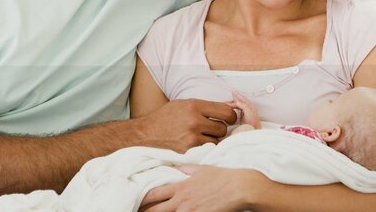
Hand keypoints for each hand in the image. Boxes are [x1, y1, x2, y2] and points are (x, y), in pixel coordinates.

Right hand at [137, 99, 236, 152]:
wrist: (146, 133)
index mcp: (194, 106)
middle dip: (220, 128)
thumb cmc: (166, 116)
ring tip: (200, 135)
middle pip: (223, 127)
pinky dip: (204, 147)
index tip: (230, 118)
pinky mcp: (188, 150)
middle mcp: (194, 121)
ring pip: (216, 140)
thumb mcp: (184, 104)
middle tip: (212, 127)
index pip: (225, 111)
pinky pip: (207, 149)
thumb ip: (206, 106)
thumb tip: (230, 107)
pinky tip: (195, 142)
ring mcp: (191, 137)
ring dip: (212, 138)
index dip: (231, 115)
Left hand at [139, 165, 261, 211]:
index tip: (135, 202)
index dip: (142, 199)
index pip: (153, 194)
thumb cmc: (223, 176)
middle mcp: (182, 200)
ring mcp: (190, 211)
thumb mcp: (201, 169)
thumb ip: (186, 170)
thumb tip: (175, 168)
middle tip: (136, 211)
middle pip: (155, 210)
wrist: (240, 186)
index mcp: (180, 186)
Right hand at [226, 91, 260, 128]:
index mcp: (249, 106)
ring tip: (227, 104)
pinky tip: (231, 109)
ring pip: (237, 106)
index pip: (242, 99)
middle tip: (227, 99)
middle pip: (239, 102)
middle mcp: (247, 109)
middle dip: (233, 99)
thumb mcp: (249, 112)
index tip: (233, 91)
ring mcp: (245, 113)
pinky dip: (233, 108)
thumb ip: (243, 105)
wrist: (253, 130)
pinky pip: (236, 110)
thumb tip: (237, 102)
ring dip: (232, 104)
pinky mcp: (242, 117)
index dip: (237, 95)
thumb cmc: (253, 122)